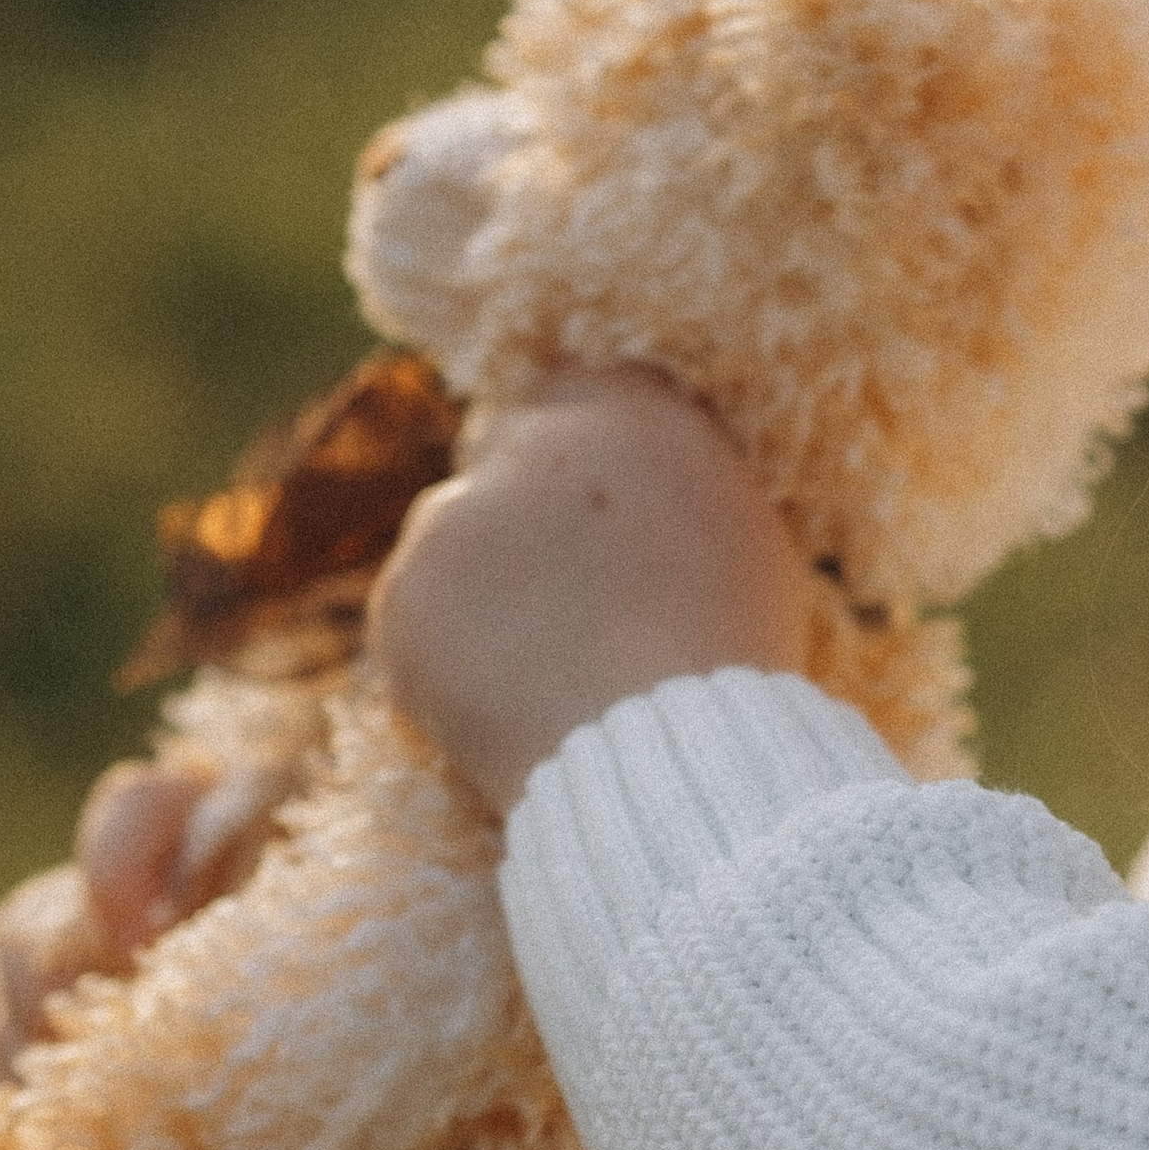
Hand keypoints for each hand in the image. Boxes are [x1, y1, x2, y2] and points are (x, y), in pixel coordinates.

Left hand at [370, 368, 810, 812]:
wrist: (672, 756)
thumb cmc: (728, 664)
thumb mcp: (740, 538)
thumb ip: (677, 485)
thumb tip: (638, 485)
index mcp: (635, 413)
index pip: (568, 394)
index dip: (566, 459)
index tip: (573, 516)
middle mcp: (540, 441)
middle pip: (498, 459)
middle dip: (516, 525)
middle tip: (551, 608)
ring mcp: (462, 511)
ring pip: (450, 539)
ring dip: (478, 592)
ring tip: (543, 677)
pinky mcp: (408, 589)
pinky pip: (414, 618)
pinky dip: (441, 661)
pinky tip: (500, 704)